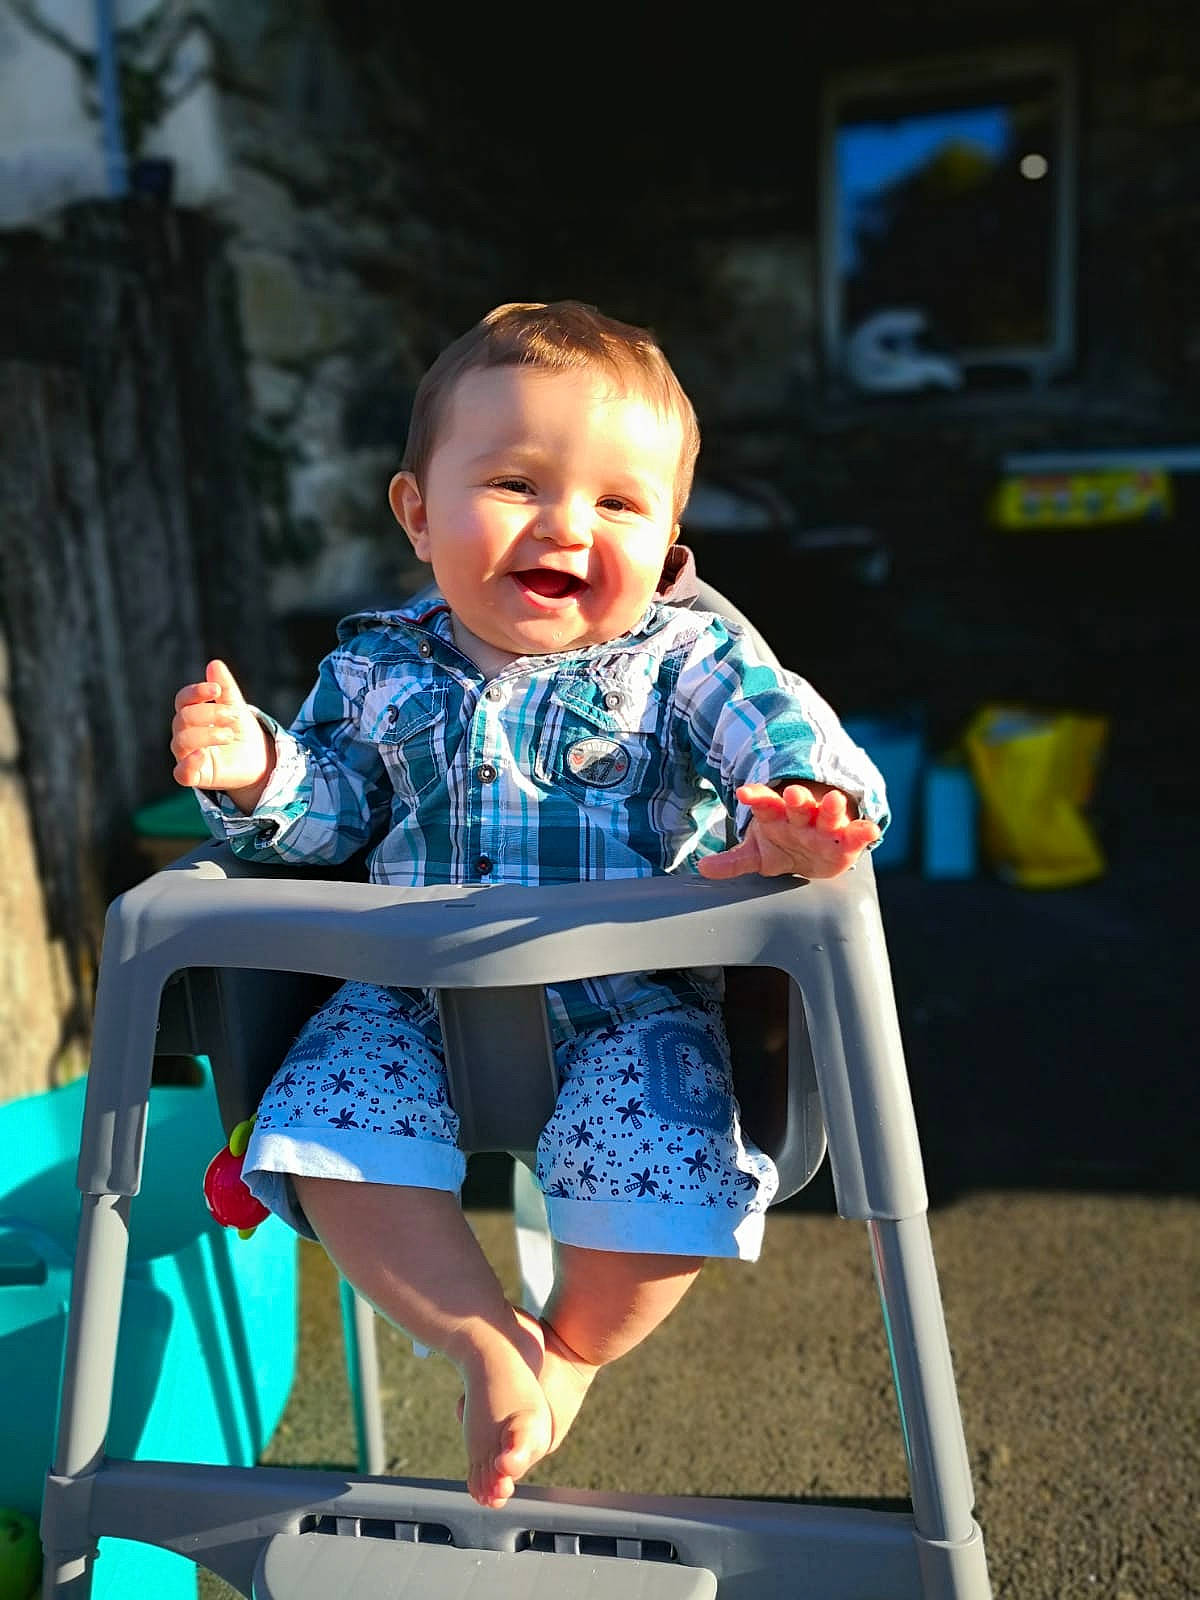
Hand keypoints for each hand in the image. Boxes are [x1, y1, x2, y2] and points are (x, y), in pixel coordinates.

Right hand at [171, 659, 272, 807]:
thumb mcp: (236, 707)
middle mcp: (184, 734)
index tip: (217, 690)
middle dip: (209, 713)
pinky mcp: (195, 776)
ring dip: (207, 734)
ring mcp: (187, 755)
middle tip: (234, 716)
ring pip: (181, 742)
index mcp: (191, 714)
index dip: (196, 692)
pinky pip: (181, 773)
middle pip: (183, 718)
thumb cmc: (241, 731)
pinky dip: (189, 764)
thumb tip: (214, 664)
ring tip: (229, 735)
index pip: (183, 700)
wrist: (258, 759)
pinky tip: (203, 755)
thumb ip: (226, 688)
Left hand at [697, 783, 880, 881]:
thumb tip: (703, 868)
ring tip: (835, 801)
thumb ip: (733, 861)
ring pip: (827, 815)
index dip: (756, 797)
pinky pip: (856, 834)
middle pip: (798, 806)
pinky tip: (871, 830)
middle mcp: (802, 817)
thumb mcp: (757, 854)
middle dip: (797, 799)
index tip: (744, 793)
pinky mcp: (846, 840)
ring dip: (830, 808)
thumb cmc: (784, 846)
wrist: (815, 853)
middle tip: (794, 793)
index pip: (765, 803)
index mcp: (777, 816)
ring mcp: (825, 826)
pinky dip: (863, 831)